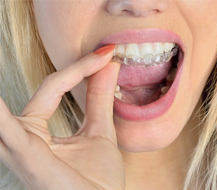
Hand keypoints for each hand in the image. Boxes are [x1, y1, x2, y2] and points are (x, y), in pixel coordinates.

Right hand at [0, 47, 124, 189]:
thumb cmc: (97, 181)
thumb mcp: (99, 131)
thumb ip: (99, 97)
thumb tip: (108, 64)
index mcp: (37, 133)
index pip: (56, 86)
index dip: (82, 67)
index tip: (108, 53)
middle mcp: (23, 138)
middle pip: (45, 89)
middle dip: (72, 71)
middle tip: (103, 53)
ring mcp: (21, 147)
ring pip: (13, 106)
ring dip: (10, 93)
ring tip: (17, 69)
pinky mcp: (26, 155)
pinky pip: (6, 129)